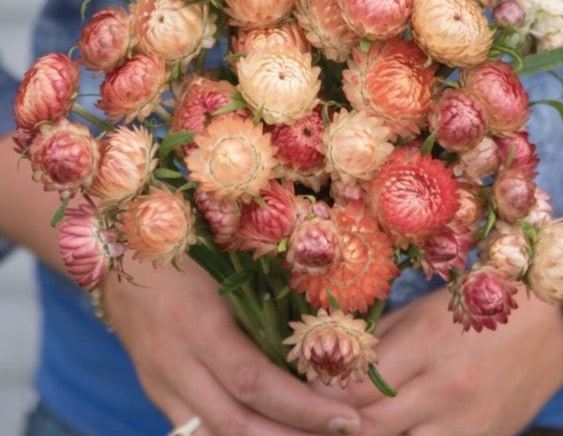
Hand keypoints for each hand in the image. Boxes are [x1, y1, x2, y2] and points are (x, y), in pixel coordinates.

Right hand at [103, 257, 360, 435]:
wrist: (118, 247)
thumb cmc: (185, 242)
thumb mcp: (225, 262)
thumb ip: (262, 297)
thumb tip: (318, 329)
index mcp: (197, 321)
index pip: (254, 381)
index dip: (302, 407)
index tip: (347, 417)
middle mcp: (174, 360)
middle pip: (235, 422)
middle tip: (343, 435)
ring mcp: (158, 380)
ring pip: (212, 435)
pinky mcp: (153, 387)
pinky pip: (193, 429)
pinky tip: (268, 432)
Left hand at [315, 288, 562, 435]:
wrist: (553, 322)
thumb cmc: (480, 303)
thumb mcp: (424, 310)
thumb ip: (380, 340)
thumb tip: (330, 361)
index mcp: (426, 346)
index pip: (355, 384)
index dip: (319, 393)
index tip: (297, 390)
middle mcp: (445, 393)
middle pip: (368, 427)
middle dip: (330, 426)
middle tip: (299, 421)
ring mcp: (467, 428)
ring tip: (335, 430)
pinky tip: (382, 434)